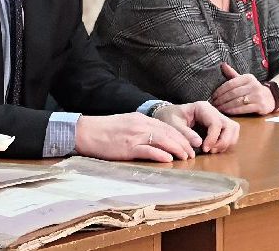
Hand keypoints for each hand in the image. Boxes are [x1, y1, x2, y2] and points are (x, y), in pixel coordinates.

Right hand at [75, 113, 194, 161]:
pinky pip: (148, 150)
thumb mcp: (126, 123)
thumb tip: (156, 138)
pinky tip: (168, 159)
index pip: (166, 126)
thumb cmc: (104, 130)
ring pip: (162, 140)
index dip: (180, 136)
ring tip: (185, 157)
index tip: (188, 145)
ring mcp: (134, 136)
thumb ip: (140, 128)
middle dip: (183, 143)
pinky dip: (160, 154)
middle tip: (192, 154)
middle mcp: (140, 125)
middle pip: (168, 133)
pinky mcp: (127, 147)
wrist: (86, 131)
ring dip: (176, 149)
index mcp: (140, 118)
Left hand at [154, 101, 238, 152]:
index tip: (204, 149)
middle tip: (210, 151)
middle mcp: (213, 111)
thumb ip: (185, 133)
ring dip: (227, 142)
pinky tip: (214, 148)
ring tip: (213, 150)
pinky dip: (226, 143)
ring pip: (233, 129)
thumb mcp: (173, 124)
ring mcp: (218, 117)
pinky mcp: (219, 125)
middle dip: (223, 141)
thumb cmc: (170, 117)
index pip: (216, 123)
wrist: (169, 115)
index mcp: (202, 108)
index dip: (213, 138)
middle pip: (230, 126)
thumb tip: (199, 143)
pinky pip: (231, 134)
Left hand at [211, 63, 273, 114]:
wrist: (272, 97)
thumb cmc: (253, 89)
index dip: (220, 90)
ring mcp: (258, 96)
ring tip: (218, 109)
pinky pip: (244, 109)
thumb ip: (232, 74)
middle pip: (233, 93)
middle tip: (214, 104)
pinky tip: (227, 112)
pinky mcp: (261, 106)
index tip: (213, 96)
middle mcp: (253, 85)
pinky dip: (234, 111)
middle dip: (221, 99)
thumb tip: (222, 64)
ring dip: (226, 106)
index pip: (230, 83)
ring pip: (237, 101)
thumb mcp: (244, 80)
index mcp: (248, 78)